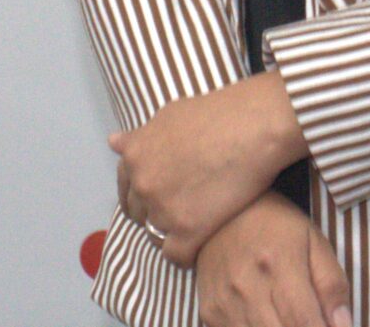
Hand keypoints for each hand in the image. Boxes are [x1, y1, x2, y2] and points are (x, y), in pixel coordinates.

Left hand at [110, 72, 306, 265]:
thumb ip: (141, 137)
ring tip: (196, 221)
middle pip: (139, 214)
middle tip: (183, 207)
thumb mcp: (170, 116)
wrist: (254, 127)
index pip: (126, 188)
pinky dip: (186, 253)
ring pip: (156, 235)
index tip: (160, 196)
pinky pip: (175, 256)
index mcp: (135, 156)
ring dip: (172, 231)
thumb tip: (114, 142)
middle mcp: (143, 184)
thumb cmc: (217, 114)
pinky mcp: (188, 231)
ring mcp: (163, 209)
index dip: (142, 194)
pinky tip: (200, 242)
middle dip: (156, 212)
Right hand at [195, 192, 354, 326]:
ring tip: (290, 317)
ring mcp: (224, 301)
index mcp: (280, 264)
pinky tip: (269, 317)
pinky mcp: (209, 312)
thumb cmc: (276, 224)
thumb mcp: (314, 241)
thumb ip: (332, 284)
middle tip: (312, 320)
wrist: (223, 211)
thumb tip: (343, 326)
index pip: (304, 322)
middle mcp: (248, 286)